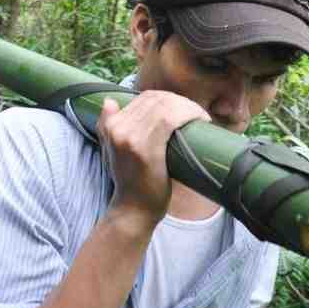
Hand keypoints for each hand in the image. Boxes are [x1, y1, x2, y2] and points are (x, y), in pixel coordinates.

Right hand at [97, 92, 209, 222]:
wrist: (133, 210)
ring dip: (189, 108)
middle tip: (197, 114)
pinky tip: (200, 120)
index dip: (170, 99)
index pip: (145, 98)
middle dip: (182, 102)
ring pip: (165, 107)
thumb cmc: (131, 180)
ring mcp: (129, 138)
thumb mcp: (111, 150)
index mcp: (110, 125)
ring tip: (200, 118)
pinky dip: (189, 115)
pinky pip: (170, 120)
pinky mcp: (145, 149)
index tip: (185, 110)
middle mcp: (117, 128)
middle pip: (157, 100)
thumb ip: (107, 126)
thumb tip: (109, 102)